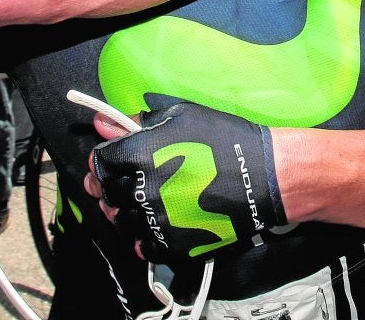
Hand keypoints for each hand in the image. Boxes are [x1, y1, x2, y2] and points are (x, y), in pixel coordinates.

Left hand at [88, 102, 284, 264]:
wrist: (265, 177)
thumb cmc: (226, 139)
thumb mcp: (181, 116)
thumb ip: (137, 121)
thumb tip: (104, 123)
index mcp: (141, 154)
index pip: (100, 162)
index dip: (104, 159)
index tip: (113, 158)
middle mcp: (143, 190)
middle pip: (107, 193)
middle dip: (112, 184)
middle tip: (126, 179)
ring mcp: (157, 222)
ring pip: (121, 221)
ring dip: (127, 210)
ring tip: (145, 198)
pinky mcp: (173, 246)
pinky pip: (143, 247)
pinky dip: (144, 237)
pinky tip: (158, 222)